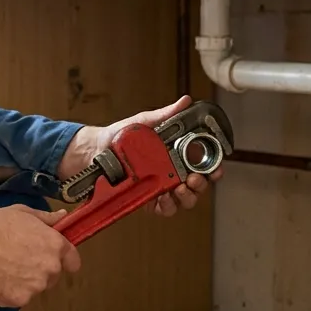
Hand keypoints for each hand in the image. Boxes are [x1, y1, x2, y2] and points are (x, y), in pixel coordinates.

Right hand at [0, 205, 81, 307]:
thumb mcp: (22, 213)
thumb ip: (46, 218)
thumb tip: (63, 217)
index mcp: (55, 245)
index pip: (73, 261)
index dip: (65, 261)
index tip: (54, 260)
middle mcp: (50, 268)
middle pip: (52, 276)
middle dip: (40, 270)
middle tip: (17, 261)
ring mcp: (36, 286)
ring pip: (35, 288)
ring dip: (24, 282)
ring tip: (3, 269)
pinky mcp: (19, 300)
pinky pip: (19, 298)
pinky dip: (10, 292)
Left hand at [58, 95, 223, 217]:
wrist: (95, 150)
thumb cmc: (119, 136)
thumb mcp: (143, 122)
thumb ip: (165, 115)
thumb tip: (184, 102)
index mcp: (176, 154)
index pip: (202, 164)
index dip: (213, 168)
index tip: (216, 169)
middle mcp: (171, 173)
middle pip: (197, 185)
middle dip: (200, 185)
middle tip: (193, 179)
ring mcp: (160, 187)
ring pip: (183, 200)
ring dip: (186, 197)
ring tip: (179, 189)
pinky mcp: (146, 198)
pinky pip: (162, 208)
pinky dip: (165, 206)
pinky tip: (162, 198)